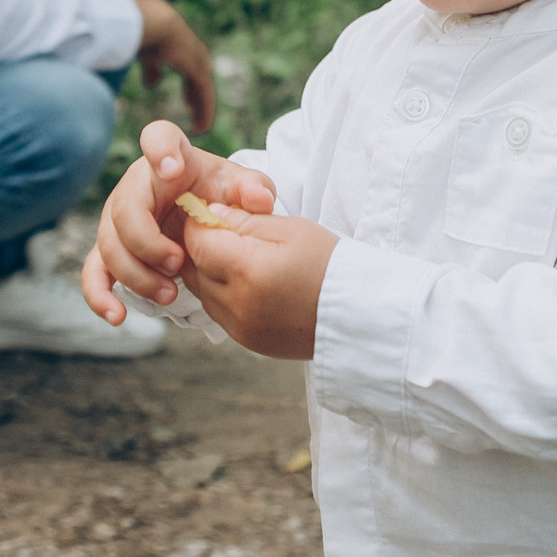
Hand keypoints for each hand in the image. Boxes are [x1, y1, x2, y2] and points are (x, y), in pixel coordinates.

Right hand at [80, 120, 275, 323]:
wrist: (204, 220)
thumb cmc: (220, 196)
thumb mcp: (241, 189)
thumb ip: (254, 189)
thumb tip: (261, 201)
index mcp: (171, 158)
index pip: (158, 137)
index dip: (160, 150)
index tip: (172, 169)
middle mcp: (136, 186)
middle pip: (125, 210)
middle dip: (148, 243)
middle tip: (179, 263)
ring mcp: (118, 219)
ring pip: (109, 246)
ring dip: (137, 275)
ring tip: (170, 294)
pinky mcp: (111, 251)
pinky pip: (94, 272)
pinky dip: (100, 295)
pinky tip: (118, 316)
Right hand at [132, 0, 217, 131]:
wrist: (153, 24)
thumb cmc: (144, 32)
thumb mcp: (147, 53)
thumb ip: (151, 68)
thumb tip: (152, 85)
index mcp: (181, 47)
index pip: (189, 71)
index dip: (189, 88)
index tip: (188, 103)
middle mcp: (194, 53)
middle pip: (199, 81)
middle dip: (197, 97)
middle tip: (196, 114)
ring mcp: (199, 61)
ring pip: (204, 91)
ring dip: (202, 108)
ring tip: (201, 125)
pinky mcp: (200, 70)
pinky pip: (205, 96)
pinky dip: (205, 112)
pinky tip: (202, 126)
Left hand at [177, 207, 337, 359]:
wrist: (359, 313)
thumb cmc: (330, 263)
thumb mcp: (291, 228)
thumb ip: (246, 220)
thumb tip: (211, 215)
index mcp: (249, 270)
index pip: (198, 243)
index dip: (198, 225)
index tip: (210, 215)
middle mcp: (238, 304)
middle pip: (196, 269)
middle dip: (203, 249)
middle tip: (224, 233)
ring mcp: (241, 328)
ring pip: (203, 294)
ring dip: (211, 273)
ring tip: (239, 258)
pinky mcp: (247, 342)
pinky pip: (219, 313)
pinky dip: (223, 295)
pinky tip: (248, 283)